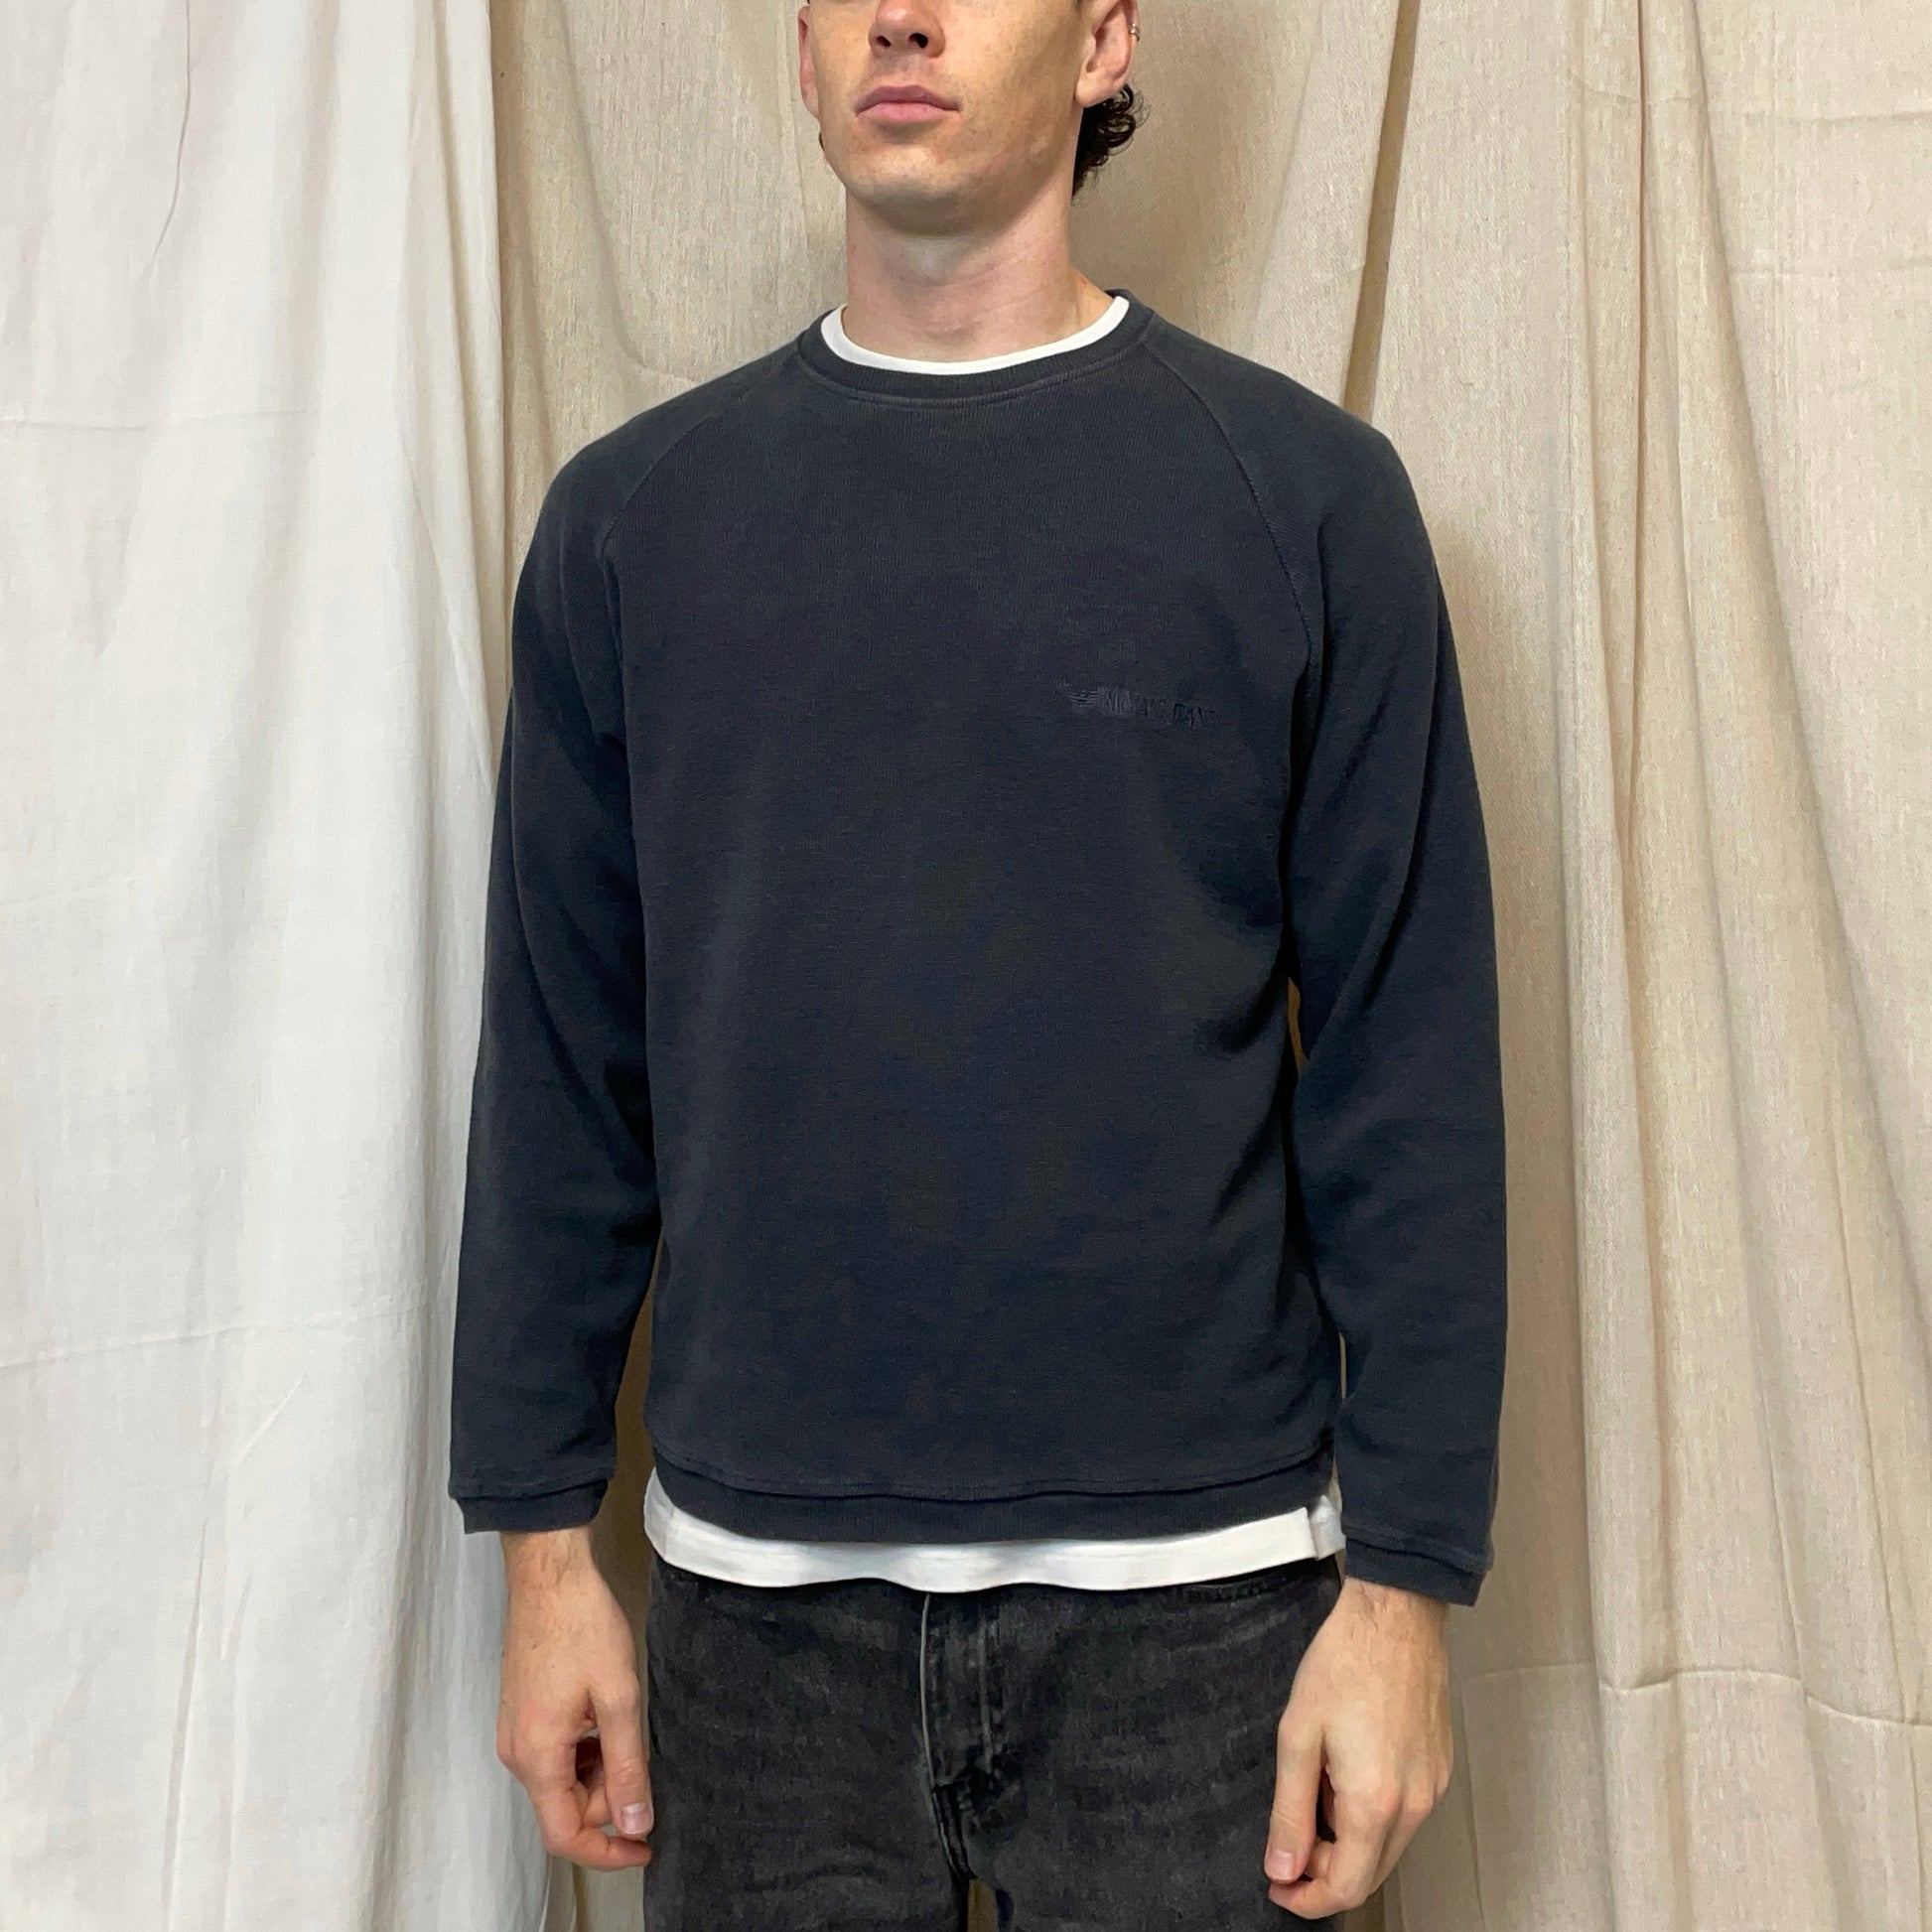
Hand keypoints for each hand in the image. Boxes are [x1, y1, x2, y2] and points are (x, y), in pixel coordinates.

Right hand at [495, 1526, 654, 1871]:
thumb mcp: (618, 1697)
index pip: (565, 1835)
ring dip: (598, 1771)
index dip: (607, 1851)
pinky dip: (584, 1750)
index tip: (645, 1846)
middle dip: (608, 1797)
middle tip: (640, 1754)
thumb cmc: (582, 1625)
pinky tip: (603, 1715)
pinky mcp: (521, 1713)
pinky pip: (554, 1754)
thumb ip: (627, 1766)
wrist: (548, 1574)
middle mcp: (517, 1752)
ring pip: (561, 1780)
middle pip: (564, 1807)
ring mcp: (515, 1731)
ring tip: (624, 1726)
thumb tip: (635, 1823)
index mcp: (537, 1755)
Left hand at [1262, 1575, 1452, 1916]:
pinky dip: (1371, 1817)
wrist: (1395, 1616)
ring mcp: (1432, 1788)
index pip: (1347, 1887)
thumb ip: (1289, 1811)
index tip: (1280, 1887)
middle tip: (1287, 1848)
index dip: (1308, 1899)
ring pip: (1388, 1847)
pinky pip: (1404, 1816)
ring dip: (1348, 1843)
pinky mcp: (1438, 1770)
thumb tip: (1282, 1867)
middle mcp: (1414, 1805)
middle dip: (1325, 1873)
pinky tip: (1345, 1777)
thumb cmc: (1347, 1662)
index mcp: (1375, 1801)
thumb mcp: (1298, 1736)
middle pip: (1371, 1874)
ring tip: (1313, 1794)